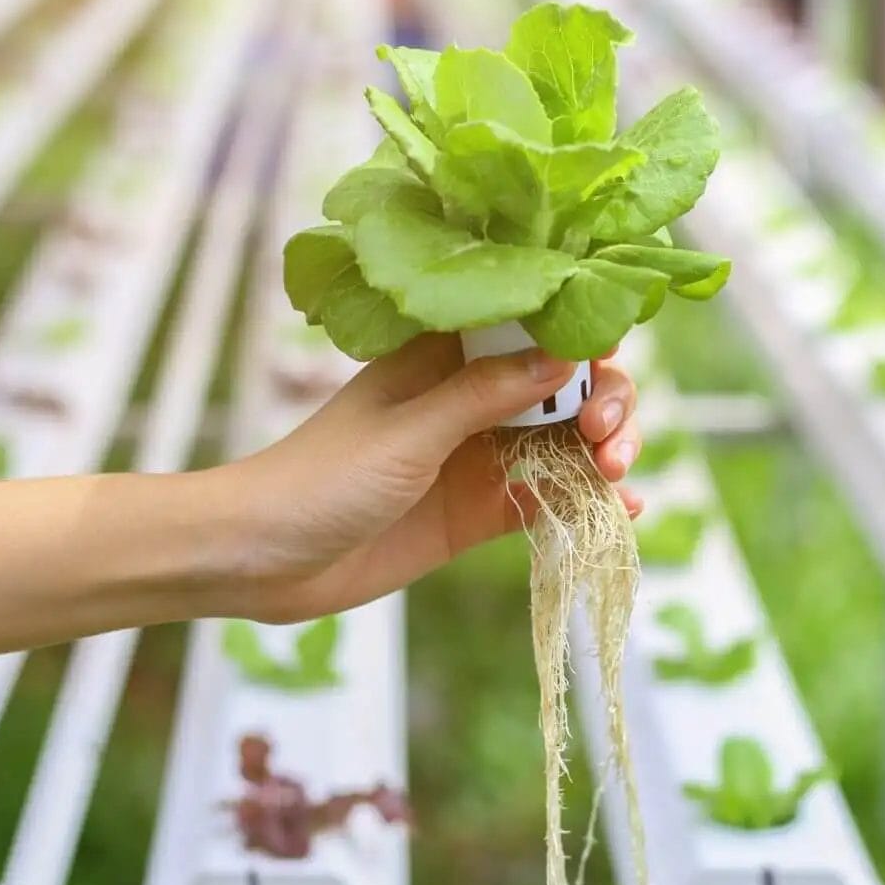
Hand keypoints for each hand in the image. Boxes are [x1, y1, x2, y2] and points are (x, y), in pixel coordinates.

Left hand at [227, 334, 642, 621]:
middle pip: (563, 385)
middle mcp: (469, 399)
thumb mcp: (409, 431)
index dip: (578, 332)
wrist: (264, 560)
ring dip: (603, 453)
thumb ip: (484, 395)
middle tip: (603, 436)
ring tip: (617, 476)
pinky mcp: (478, 513)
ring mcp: (477, 457)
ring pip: (564, 442)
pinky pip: (546, 501)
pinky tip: (620, 513)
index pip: (530, 324)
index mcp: (444, 356)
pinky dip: (585, 503)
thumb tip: (563, 357)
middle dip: (601, 402)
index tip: (606, 354)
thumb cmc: (320, 478)